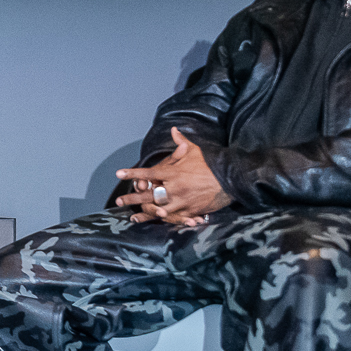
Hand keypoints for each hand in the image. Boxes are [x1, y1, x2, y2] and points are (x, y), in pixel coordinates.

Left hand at [116, 128, 230, 224]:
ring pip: (158, 209)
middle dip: (132, 198)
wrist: (231, 178)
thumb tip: (173, 129)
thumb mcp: (195, 150)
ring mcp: (182, 201)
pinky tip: (154, 222)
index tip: (119, 174)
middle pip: (148, 194)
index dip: (132, 173)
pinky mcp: (191, 211)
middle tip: (120, 201)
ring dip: (144, 213)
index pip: (148, 173)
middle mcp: (174, 188)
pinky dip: (163, 220)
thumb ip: (181, 142)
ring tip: (132, 216)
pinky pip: (174, 217)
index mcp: (173, 172)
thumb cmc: (211, 163)